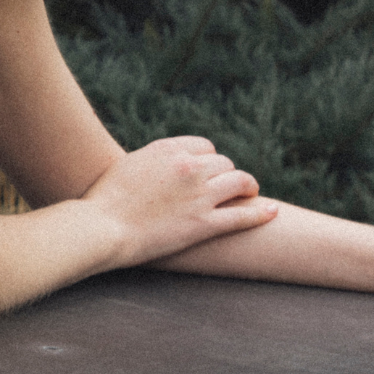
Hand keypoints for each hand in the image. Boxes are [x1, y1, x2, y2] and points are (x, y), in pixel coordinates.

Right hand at [81, 136, 278, 267]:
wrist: (100, 227)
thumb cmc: (104, 201)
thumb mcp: (128, 166)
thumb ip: (152, 161)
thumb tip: (163, 165)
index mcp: (168, 149)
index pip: (204, 146)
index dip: (208, 159)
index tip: (205, 171)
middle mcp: (188, 167)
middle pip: (223, 163)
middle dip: (224, 175)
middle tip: (223, 188)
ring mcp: (199, 195)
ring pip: (239, 182)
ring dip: (247, 187)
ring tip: (249, 193)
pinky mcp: (204, 224)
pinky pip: (242, 215)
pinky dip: (261, 213)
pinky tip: (273, 212)